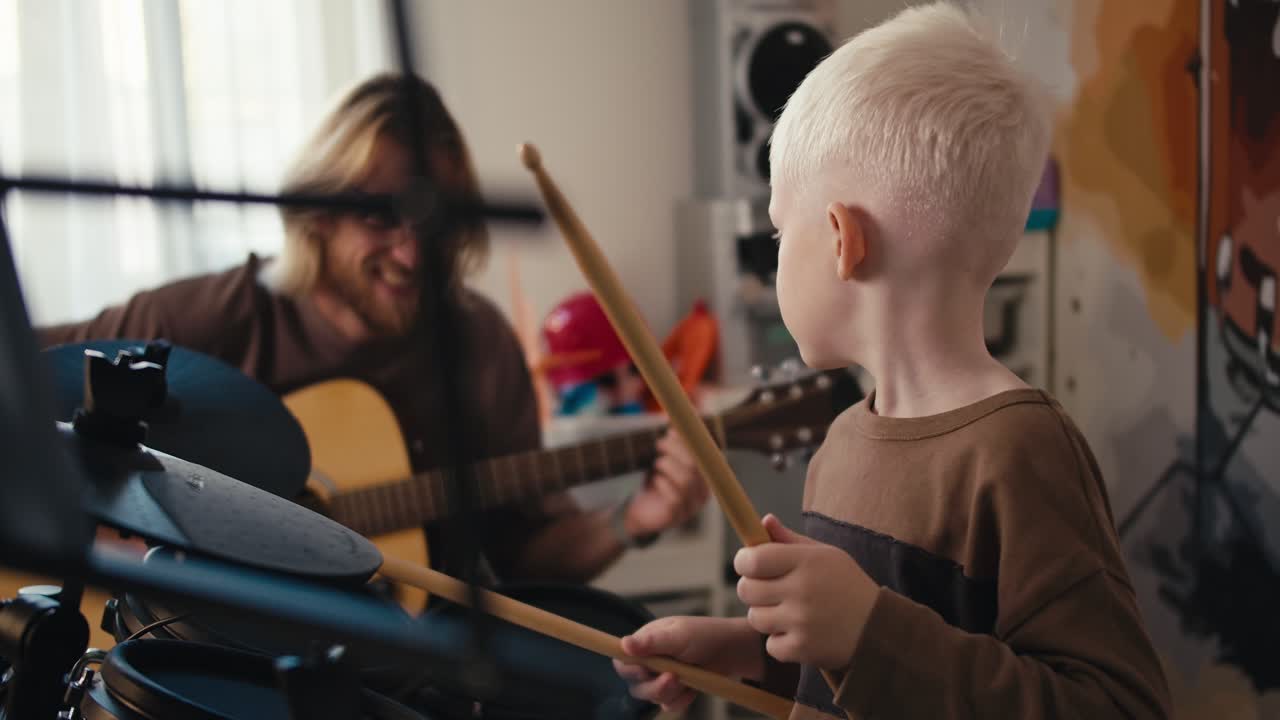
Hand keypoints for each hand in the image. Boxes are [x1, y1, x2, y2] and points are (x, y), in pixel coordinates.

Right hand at [614, 616, 762, 712]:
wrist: (733, 651)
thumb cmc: (705, 636)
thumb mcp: (678, 636)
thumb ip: (651, 642)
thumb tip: (623, 644)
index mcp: (646, 642)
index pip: (622, 661)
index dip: (629, 670)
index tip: (646, 671)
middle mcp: (650, 661)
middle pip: (635, 685)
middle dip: (655, 686)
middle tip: (674, 677)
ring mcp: (662, 677)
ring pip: (652, 698)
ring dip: (670, 692)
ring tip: (688, 679)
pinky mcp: (675, 691)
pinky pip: (669, 705)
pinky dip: (682, 699)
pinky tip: (694, 687)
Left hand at [625, 429, 708, 536]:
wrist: (640, 512)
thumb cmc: (657, 482)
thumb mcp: (666, 460)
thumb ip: (674, 442)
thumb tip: (673, 417)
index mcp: (705, 478)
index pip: (707, 456)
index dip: (692, 440)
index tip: (674, 429)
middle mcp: (702, 493)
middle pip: (695, 465)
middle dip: (677, 449)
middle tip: (660, 442)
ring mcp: (690, 507)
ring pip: (685, 480)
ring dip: (668, 465)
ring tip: (657, 462)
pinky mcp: (675, 516)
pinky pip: (674, 497)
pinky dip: (663, 483)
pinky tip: (656, 479)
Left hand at [734, 515, 875, 669]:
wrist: (879, 628)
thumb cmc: (846, 585)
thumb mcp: (825, 555)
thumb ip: (790, 540)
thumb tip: (764, 520)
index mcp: (807, 561)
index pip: (752, 560)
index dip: (744, 562)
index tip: (749, 564)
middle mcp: (803, 590)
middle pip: (746, 590)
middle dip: (752, 589)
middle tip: (769, 590)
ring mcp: (802, 621)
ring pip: (755, 618)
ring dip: (766, 616)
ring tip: (789, 612)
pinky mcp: (803, 649)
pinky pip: (770, 645)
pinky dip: (780, 642)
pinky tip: (800, 632)